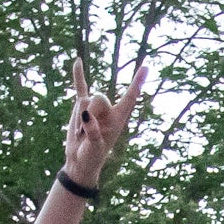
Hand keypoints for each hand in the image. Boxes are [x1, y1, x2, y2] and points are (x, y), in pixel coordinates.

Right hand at [63, 58, 145, 190]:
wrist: (79, 162)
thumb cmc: (91, 157)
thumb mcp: (94, 148)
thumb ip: (93, 132)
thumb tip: (86, 115)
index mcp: (118, 119)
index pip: (130, 97)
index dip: (137, 82)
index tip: (146, 67)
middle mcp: (108, 111)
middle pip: (99, 98)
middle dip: (89, 112)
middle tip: (83, 133)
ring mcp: (94, 108)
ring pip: (85, 99)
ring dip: (78, 118)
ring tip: (79, 134)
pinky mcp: (81, 108)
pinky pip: (80, 88)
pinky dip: (78, 76)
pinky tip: (78, 61)